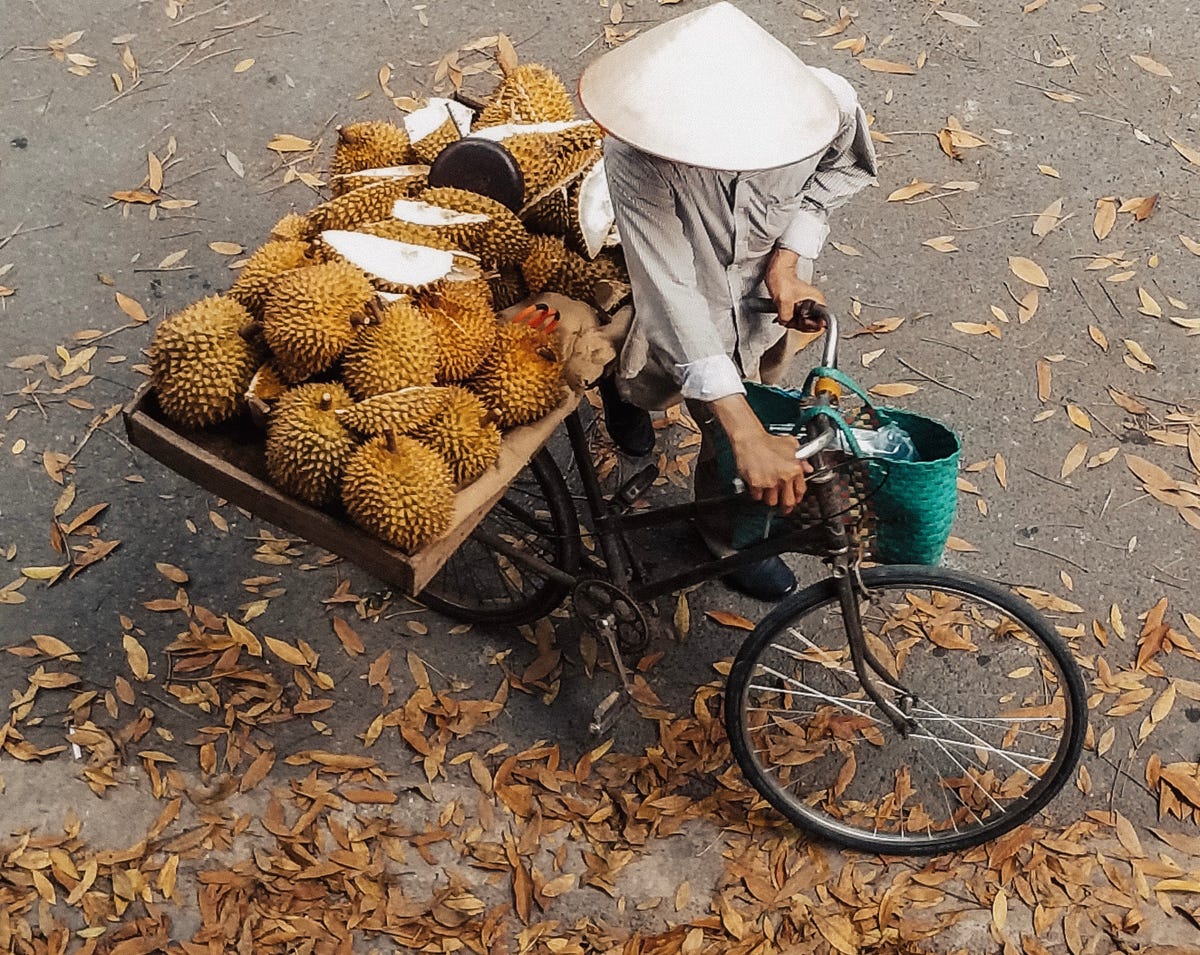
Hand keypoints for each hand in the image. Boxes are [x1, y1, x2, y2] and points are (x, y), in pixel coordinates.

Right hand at [710, 395, 812, 513]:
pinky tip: (758, 487)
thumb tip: (808, 468)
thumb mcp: (791, 444)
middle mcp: (783, 477)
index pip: (800, 491)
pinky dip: (757, 494)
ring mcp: (769, 482)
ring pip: (772, 501)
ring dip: (770, 498)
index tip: (795, 499)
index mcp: (794, 469)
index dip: (798, 497)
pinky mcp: (756, 484)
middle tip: (784, 507)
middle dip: (786, 507)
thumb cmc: (768, 440)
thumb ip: (802, 459)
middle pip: (788, 502)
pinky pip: (757, 496)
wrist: (750, 439)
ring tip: (769, 493)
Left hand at [765, 247, 826, 332]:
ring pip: (803, 322)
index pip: (821, 322)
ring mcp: (807, 304)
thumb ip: (787, 316)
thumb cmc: (783, 278)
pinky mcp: (800, 305)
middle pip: (811, 324)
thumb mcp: (784, 300)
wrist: (777, 269)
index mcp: (817, 300)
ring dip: (793, 321)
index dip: (809, 326)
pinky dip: (790, 318)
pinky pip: (797, 317)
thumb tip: (787, 323)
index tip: (801, 322)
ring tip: (786, 314)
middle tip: (790, 318)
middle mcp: (814, 303)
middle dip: (799, 324)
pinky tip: (784, 313)